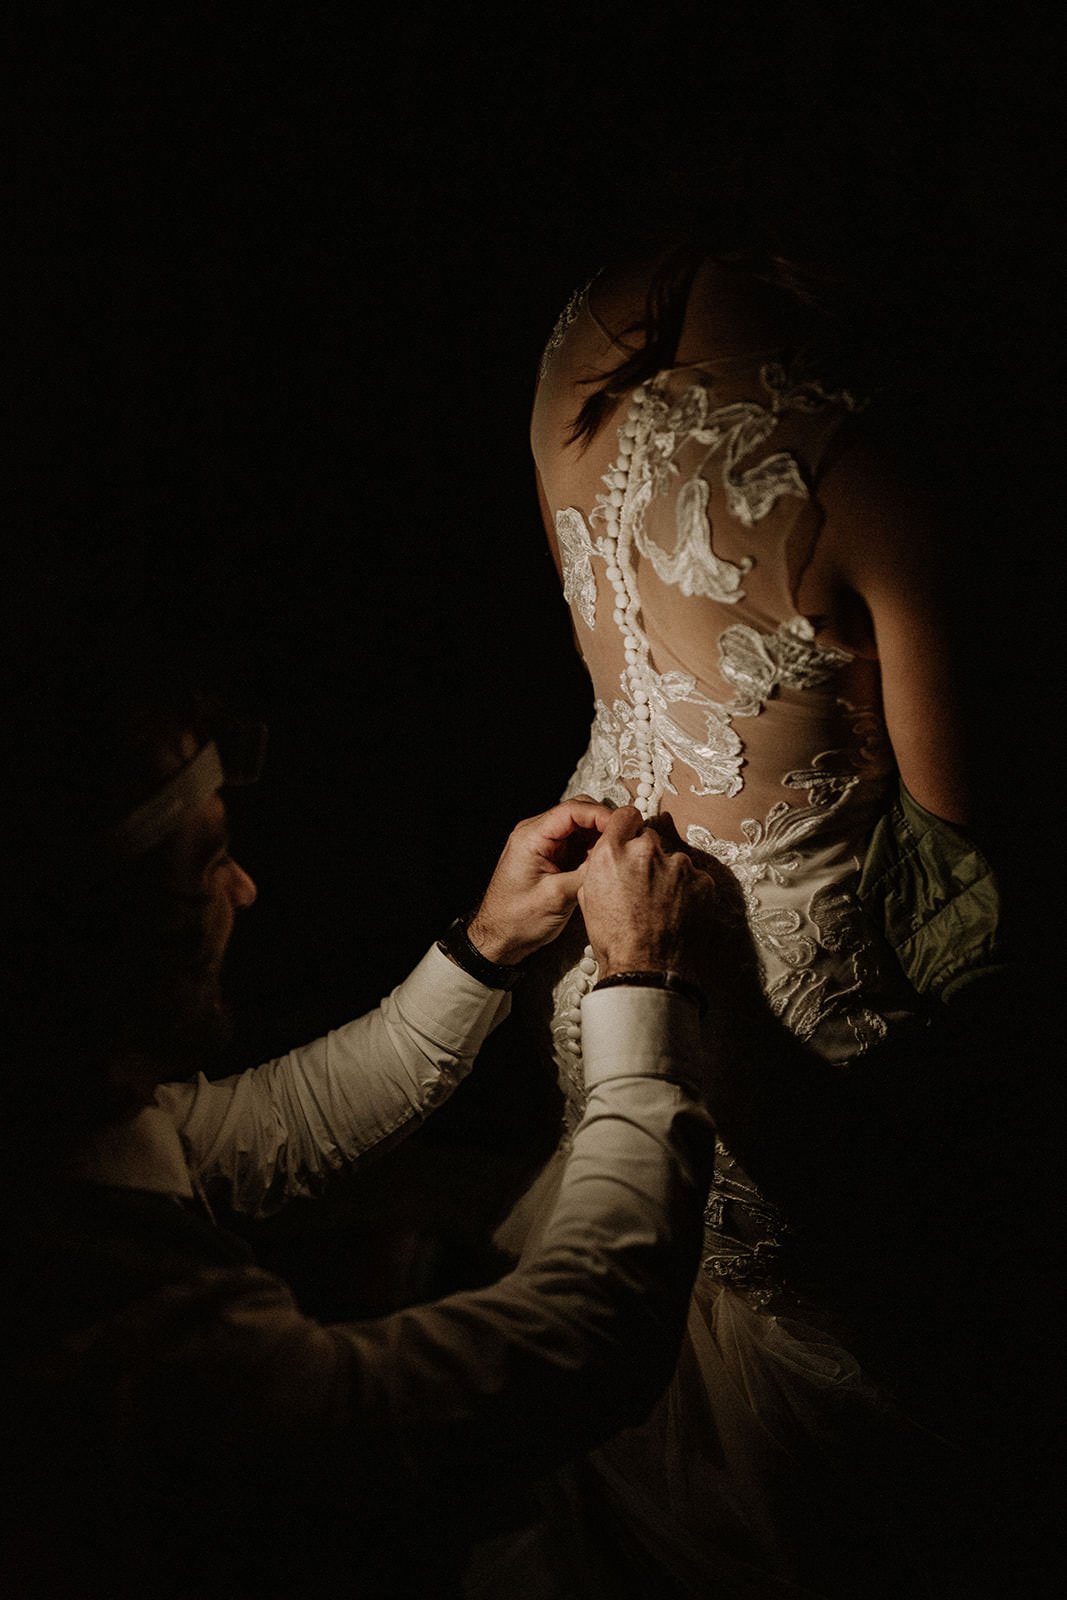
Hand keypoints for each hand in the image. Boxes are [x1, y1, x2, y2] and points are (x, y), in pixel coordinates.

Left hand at [467, 796, 614, 963]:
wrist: (500, 938)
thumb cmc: (518, 920)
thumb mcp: (556, 898)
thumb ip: (586, 873)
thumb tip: (615, 856)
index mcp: (531, 837)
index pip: (573, 809)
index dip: (602, 815)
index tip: (625, 827)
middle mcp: (535, 833)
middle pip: (578, 812)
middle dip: (604, 824)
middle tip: (625, 841)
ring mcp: (543, 845)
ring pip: (580, 827)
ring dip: (600, 837)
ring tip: (617, 855)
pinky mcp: (550, 857)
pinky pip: (577, 843)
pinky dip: (592, 850)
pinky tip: (604, 864)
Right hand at [578, 807, 744, 993]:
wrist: (644, 969)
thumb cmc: (612, 937)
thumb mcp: (589, 896)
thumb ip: (602, 864)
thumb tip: (613, 852)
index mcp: (613, 851)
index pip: (626, 815)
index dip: (629, 827)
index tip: (632, 838)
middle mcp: (646, 850)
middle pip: (651, 838)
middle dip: (648, 855)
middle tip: (644, 884)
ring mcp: (678, 865)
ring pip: (674, 859)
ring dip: (670, 874)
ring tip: (661, 905)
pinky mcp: (702, 882)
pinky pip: (694, 878)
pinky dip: (689, 891)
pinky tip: (677, 912)